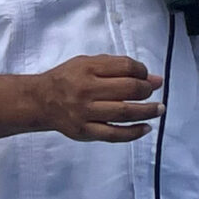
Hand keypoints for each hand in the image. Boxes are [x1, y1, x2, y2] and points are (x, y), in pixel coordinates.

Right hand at [33, 54, 159, 142]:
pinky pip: (114, 135)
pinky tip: (146, 127)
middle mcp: (85, 90)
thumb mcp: (86, 63)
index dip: (142, 70)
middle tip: (152, 91)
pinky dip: (134, 132)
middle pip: (128, 89)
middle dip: (147, 89)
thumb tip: (153, 77)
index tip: (146, 75)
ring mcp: (85, 112)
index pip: (125, 67)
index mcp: (86, 69)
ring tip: (159, 109)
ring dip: (148, 111)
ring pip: (125, 113)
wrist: (39, 101)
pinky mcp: (84, 131)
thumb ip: (116, 67)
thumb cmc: (66, 80)